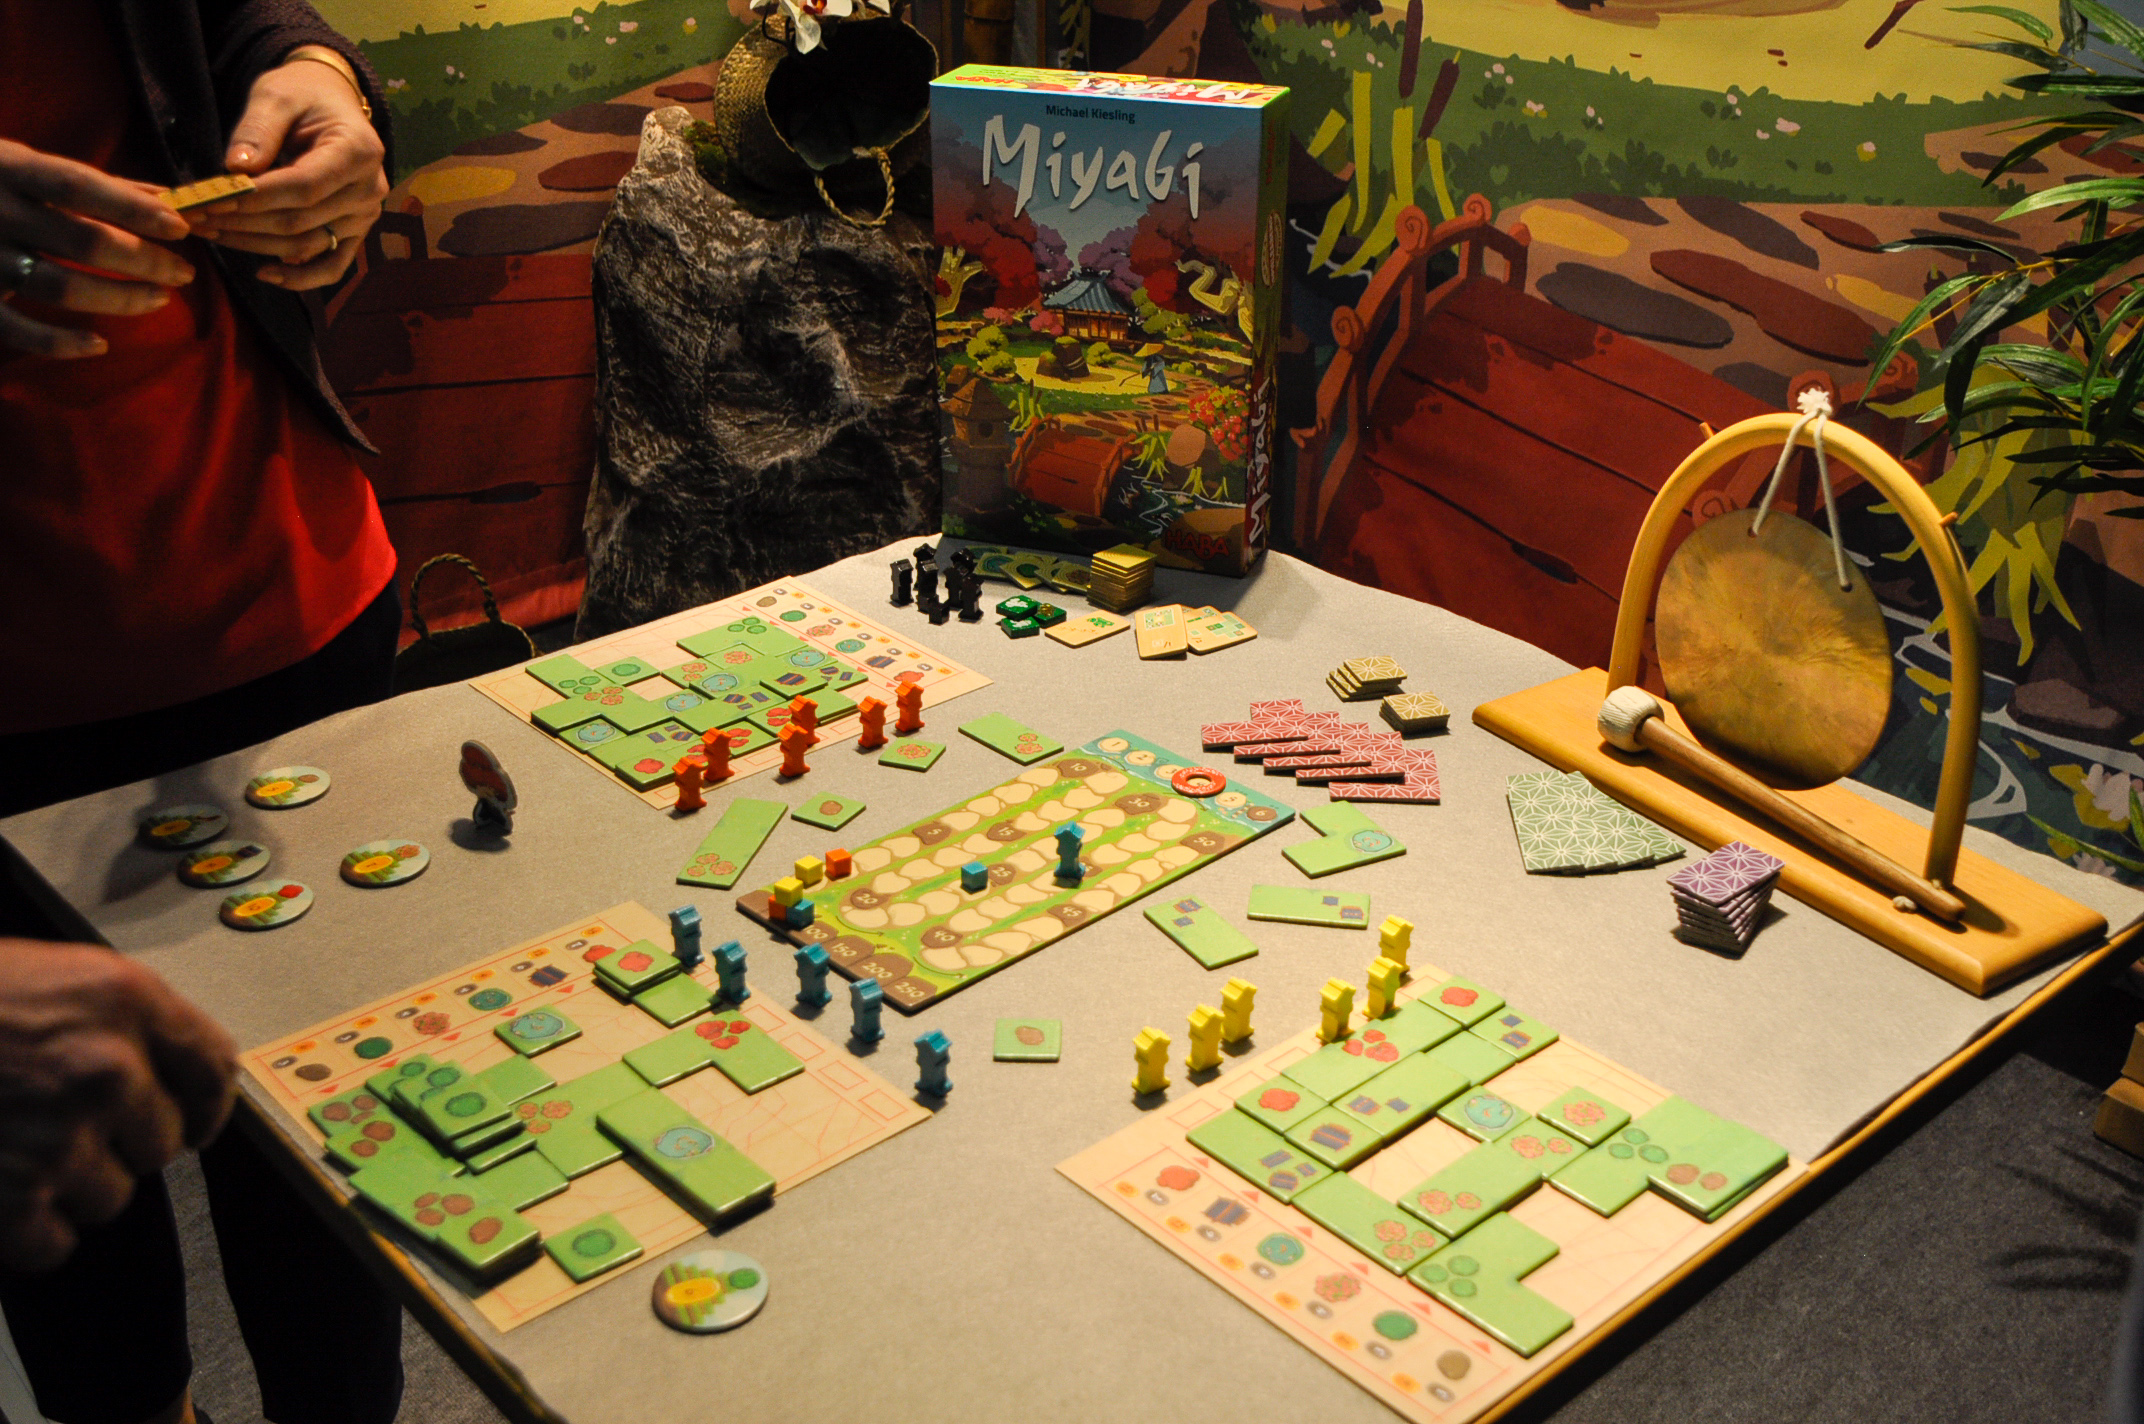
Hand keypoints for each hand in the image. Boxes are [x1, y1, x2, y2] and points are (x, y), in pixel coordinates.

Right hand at [0, 139, 194, 358]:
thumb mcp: (24, 163)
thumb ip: (94, 183)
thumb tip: (167, 197)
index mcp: (9, 167)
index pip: (78, 185)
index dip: (131, 206)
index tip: (180, 226)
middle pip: (82, 240)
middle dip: (144, 260)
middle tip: (185, 272)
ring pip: (60, 286)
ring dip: (119, 297)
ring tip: (158, 299)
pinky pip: (17, 328)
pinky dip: (60, 342)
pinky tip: (98, 344)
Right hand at [0, 940, 237, 1270]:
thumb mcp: (49, 975)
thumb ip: (114, 1019)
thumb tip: (160, 1070)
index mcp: (125, 1000)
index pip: (214, 1068)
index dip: (205, 1102)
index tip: (194, 1120)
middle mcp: (108, 1068)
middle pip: (164, 1142)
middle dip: (119, 1143)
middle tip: (59, 1127)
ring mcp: (62, 1136)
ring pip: (110, 1195)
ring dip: (69, 1187)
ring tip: (12, 1151)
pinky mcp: (16, 1198)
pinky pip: (54, 1242)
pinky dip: (26, 1232)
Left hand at [188, 51, 386, 291]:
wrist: (331, 104)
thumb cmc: (303, 96)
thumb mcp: (276, 96)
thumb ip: (257, 130)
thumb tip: (235, 169)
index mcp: (358, 152)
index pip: (304, 187)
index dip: (256, 199)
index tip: (211, 200)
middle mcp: (369, 191)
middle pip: (300, 221)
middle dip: (244, 223)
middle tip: (196, 217)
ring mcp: (364, 217)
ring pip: (305, 246)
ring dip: (255, 245)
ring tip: (212, 233)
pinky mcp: (355, 233)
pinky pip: (331, 265)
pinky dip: (300, 278)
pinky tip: (264, 274)